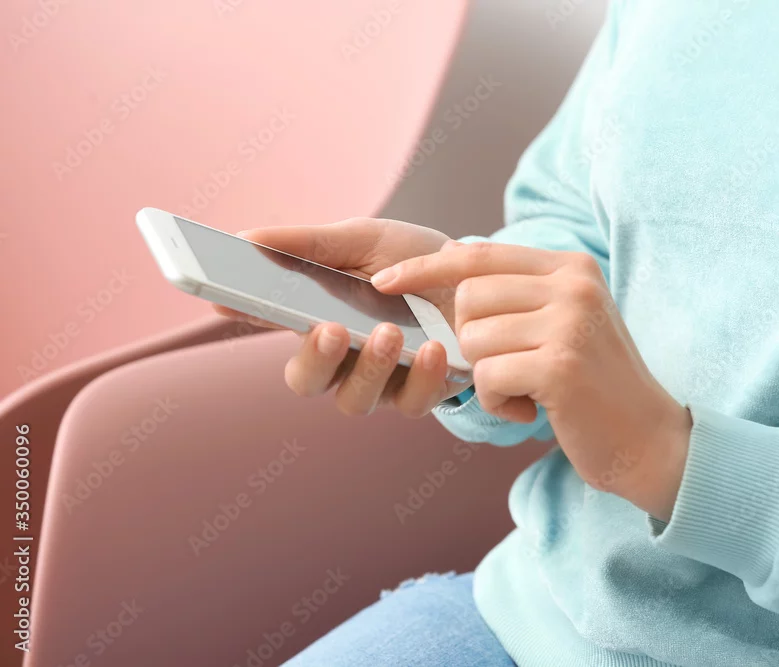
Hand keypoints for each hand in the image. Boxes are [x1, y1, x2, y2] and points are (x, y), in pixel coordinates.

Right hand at [212, 218, 470, 416]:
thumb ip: (310, 244)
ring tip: (389, 333)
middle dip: (313, 358)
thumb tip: (245, 237)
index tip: (226, 295)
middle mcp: (341, 359)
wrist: (477, 276)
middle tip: (330, 328)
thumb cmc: (410, 258)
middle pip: (306, 380)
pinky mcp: (423, 392)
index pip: (265, 321)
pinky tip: (435, 349)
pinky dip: (424, 378)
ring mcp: (381, 381)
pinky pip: (415, 401)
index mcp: (314, 317)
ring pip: (356, 400)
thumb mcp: (363, 240)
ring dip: (370, 369)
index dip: (242, 312)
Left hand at [372, 241, 693, 519]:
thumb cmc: (595, 385)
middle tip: (511, 368)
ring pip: (473, 340)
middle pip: (468, 298)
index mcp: (571, 267)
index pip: (480, 254)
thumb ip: (517, 292)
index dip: (425, 266)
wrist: (648, 440)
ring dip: (487, 376)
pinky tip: (532, 410)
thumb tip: (447, 263)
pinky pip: (486, 378)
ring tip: (527, 390)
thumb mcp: (565, 322)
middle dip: (471, 341)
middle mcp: (573, 286)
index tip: (385, 281)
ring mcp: (569, 323)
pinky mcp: (560, 366)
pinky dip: (497, 403)